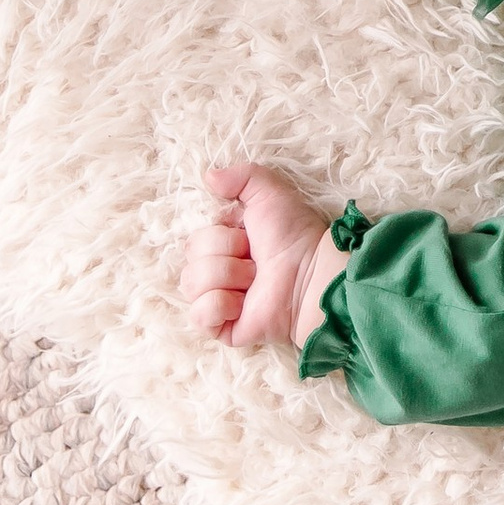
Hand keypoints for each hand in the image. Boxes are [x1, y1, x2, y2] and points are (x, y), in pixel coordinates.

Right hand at [183, 160, 342, 352]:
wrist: (312, 274)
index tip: (248, 234)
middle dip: (226, 254)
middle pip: (191, 259)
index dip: (220, 234)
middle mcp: (219, 271)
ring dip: (228, 277)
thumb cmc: (295, 234)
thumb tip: (208, 176)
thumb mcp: (269, 193)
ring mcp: (220, 300)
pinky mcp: (223, 327)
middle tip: (256, 260)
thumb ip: (241, 177)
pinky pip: (198, 316)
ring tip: (255, 280)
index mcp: (224, 244)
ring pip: (192, 285)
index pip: (194, 238)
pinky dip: (220, 305)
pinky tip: (243, 304)